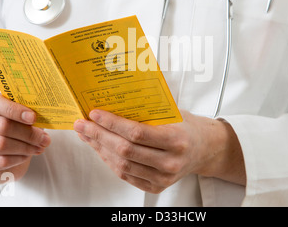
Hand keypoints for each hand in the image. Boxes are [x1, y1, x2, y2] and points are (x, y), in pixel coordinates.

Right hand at [0, 88, 50, 182]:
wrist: (5, 150)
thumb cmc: (14, 125)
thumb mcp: (21, 113)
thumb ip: (28, 110)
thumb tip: (45, 116)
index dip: (14, 110)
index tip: (33, 118)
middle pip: (1, 125)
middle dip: (28, 133)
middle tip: (44, 138)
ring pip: (0, 144)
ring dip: (25, 147)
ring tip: (39, 147)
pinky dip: (17, 159)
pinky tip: (25, 156)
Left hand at [74, 110, 244, 193]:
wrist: (205, 149)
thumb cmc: (186, 126)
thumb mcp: (173, 113)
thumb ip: (148, 111)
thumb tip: (112, 100)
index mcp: (176, 139)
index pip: (137, 133)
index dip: (112, 124)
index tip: (95, 113)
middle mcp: (170, 162)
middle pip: (125, 150)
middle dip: (98, 135)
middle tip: (82, 123)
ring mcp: (163, 178)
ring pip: (122, 165)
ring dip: (99, 148)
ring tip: (86, 135)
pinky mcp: (155, 187)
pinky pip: (126, 174)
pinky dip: (109, 160)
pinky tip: (99, 148)